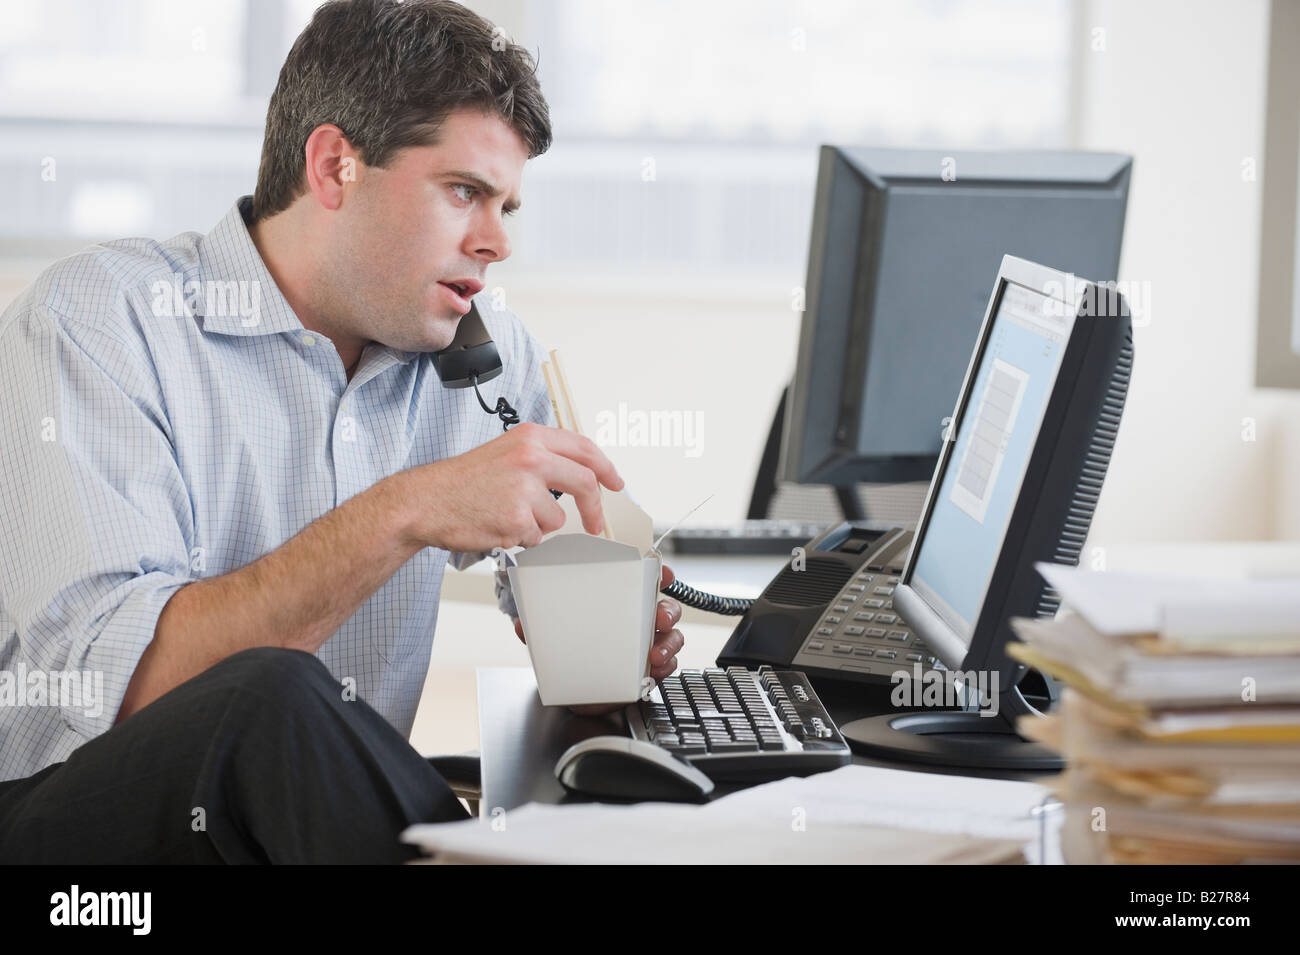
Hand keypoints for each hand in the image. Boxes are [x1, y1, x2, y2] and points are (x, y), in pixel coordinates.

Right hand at [393, 422, 622, 552]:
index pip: (584, 448)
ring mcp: (524, 489)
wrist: (425, 501)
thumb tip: (579, 476)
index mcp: (530, 437)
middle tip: (596, 523)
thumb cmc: (462, 481)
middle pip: (585, 483)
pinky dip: (522, 538)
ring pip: (558, 518)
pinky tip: (498, 525)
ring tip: (508, 515)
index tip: (616, 483)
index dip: (606, 468)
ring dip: (540, 525)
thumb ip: (542, 458)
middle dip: (595, 509)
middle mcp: (531, 458)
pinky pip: (536, 537)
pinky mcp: (517, 519)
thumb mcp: (504, 452)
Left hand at [512, 564, 684, 716]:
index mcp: (621, 604)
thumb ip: (542, 629)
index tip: (664, 574)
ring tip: (654, 654)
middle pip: (666, 607)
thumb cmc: (575, 654)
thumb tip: (522, 624)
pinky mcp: (651, 669)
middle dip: (668, 611)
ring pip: (672, 636)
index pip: (645, 581)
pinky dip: (665, 666)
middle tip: (659, 618)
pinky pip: (668, 664)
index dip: (659, 573)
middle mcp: (640, 621)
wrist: (580, 692)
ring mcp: (648, 645)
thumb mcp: (556, 638)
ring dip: (669, 642)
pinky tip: (654, 670)